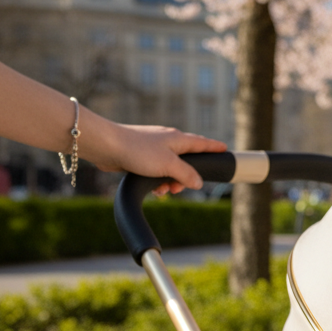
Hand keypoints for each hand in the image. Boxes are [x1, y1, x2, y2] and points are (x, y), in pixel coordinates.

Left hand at [86, 120, 226, 194]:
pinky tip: (152, 188)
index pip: (202, 144)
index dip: (214, 148)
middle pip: (186, 161)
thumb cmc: (138, 150)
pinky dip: (157, 180)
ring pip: (170, 168)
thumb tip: (199, 182)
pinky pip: (156, 171)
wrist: (107, 145)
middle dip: (185, 178)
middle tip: (178, 189)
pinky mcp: (141, 156)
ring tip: (163, 190)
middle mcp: (167, 142)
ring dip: (169, 182)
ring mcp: (154, 149)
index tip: (224, 149)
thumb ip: (187, 174)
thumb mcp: (169, 165)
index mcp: (178, 139)